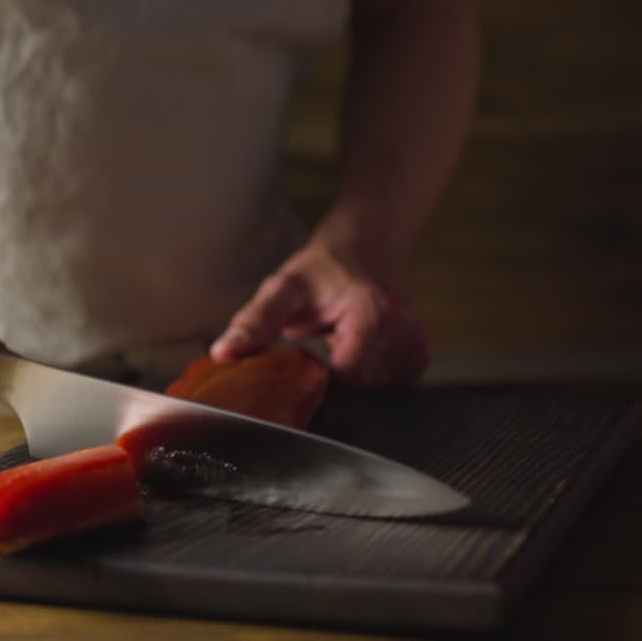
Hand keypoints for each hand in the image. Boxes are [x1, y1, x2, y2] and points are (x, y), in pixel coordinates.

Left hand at [209, 242, 428, 385]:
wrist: (366, 245)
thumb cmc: (327, 267)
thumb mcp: (284, 287)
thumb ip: (256, 322)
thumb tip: (224, 352)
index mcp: (374, 317)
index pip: (341, 381)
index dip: (312, 382)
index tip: (295, 365)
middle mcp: (404, 336)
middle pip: (357, 392)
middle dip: (327, 382)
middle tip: (312, 350)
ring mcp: (416, 350)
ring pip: (370, 395)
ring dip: (345, 381)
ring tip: (333, 347)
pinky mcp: (418, 359)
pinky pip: (384, 388)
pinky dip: (362, 378)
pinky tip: (350, 353)